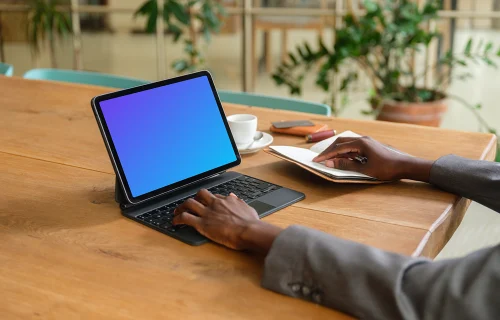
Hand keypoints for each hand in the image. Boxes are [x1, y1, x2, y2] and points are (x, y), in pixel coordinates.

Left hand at [173, 189, 282, 252]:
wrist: (249, 230)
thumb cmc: (250, 222)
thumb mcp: (247, 208)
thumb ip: (238, 202)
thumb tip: (233, 196)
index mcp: (226, 200)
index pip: (213, 196)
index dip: (208, 199)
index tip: (206, 203)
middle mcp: (215, 204)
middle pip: (199, 195)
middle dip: (193, 199)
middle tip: (189, 204)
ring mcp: (207, 213)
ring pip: (189, 204)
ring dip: (181, 207)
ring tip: (177, 211)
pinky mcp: (202, 224)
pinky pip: (185, 218)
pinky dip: (178, 219)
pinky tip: (175, 222)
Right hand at [312, 136, 433, 181]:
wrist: (406, 166)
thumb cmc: (387, 168)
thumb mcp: (364, 169)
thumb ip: (346, 165)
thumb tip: (330, 163)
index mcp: (360, 143)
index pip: (338, 148)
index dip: (326, 155)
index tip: (316, 160)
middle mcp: (363, 139)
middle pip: (340, 142)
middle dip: (329, 151)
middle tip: (320, 159)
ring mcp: (367, 142)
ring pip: (346, 144)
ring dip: (337, 151)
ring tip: (329, 159)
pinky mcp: (370, 146)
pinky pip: (353, 147)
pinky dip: (345, 152)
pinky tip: (343, 159)